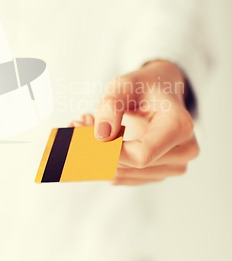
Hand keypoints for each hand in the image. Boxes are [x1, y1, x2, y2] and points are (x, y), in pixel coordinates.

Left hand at [69, 61, 198, 185]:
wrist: (160, 92)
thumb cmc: (143, 86)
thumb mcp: (124, 84)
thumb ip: (111, 105)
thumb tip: (101, 136)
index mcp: (180, 126)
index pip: (141, 155)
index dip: (109, 151)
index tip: (83, 132)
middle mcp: (183, 151)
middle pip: (130, 165)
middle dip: (95, 147)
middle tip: (77, 122)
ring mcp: (173, 166)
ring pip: (121, 174)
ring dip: (95, 154)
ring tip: (86, 125)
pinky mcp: (158, 174)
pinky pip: (121, 176)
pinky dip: (102, 160)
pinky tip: (96, 138)